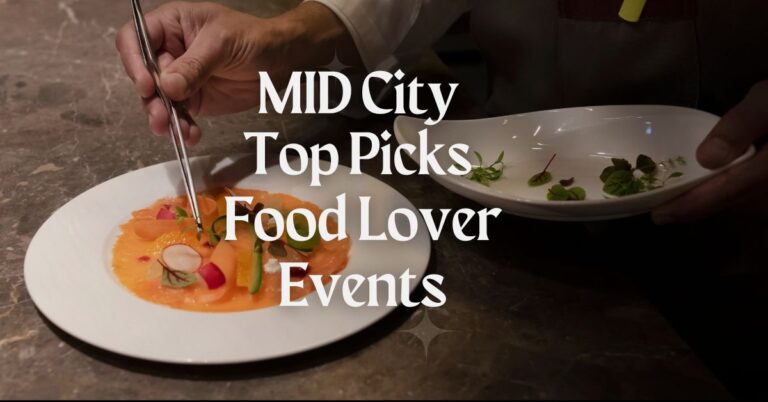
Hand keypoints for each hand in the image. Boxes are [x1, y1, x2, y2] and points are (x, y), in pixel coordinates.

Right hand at [116, 1, 350, 144]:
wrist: (283, 61)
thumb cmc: (254, 38)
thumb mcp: (222, 43)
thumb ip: (194, 64)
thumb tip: (167, 86)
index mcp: (171, 25)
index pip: (135, 39)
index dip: (134, 61)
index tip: (148, 84)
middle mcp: (170, 51)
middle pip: (144, 75)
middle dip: (151, 98)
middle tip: (161, 115)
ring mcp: (181, 78)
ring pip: (158, 100)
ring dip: (163, 117)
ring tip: (174, 130)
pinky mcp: (195, 100)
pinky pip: (180, 116)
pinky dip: (183, 127)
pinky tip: (191, 135)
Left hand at [652, 81, 767, 223]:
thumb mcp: (766, 103)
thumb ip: (740, 126)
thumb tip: (707, 158)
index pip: (728, 191)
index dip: (693, 205)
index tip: (660, 215)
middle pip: (730, 203)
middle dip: (694, 209)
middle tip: (658, 211)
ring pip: (738, 205)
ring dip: (707, 205)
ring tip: (673, 202)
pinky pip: (747, 201)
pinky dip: (723, 197)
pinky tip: (703, 191)